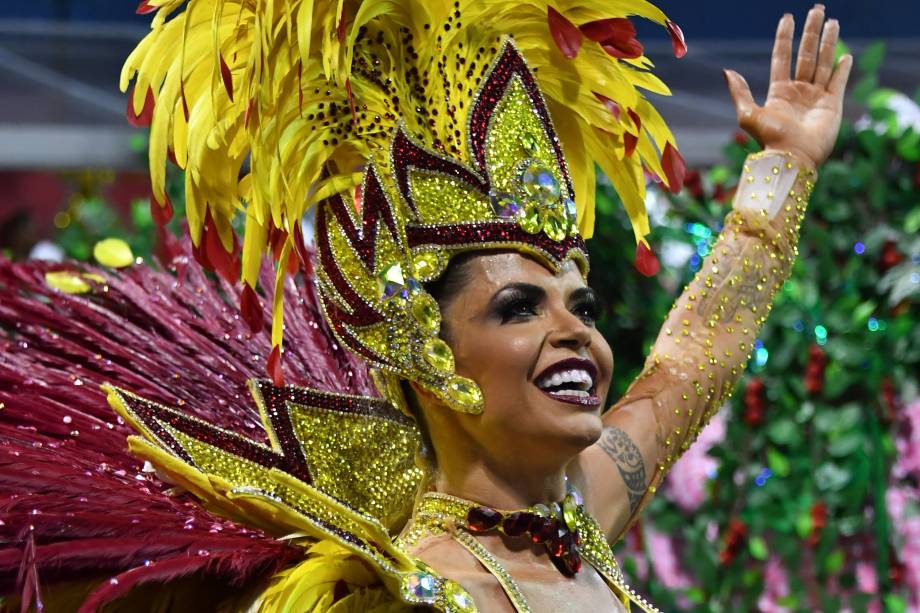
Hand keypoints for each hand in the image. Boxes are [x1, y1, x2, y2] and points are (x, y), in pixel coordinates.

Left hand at [724, 4, 852, 168]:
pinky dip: (841, 68)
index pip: (782, 57)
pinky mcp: (832, 105)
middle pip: (806, 54)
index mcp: (778, 91)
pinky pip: (838, 82)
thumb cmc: (769, 138)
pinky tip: (845, 55)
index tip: (788, 17)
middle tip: (818, 9)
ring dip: (828, 42)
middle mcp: (798, 91)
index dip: (785, 37)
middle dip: (811, 31)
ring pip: (823, 63)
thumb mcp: (748, 114)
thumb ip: (739, 92)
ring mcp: (816, 97)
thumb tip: (727, 70)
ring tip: (832, 22)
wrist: (792, 157)